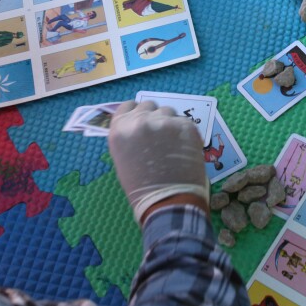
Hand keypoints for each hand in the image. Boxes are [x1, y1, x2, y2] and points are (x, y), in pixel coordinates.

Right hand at [108, 101, 208, 223]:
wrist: (167, 200)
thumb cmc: (142, 187)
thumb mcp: (124, 157)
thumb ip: (130, 136)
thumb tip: (142, 125)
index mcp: (120, 130)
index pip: (128, 106)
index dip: (137, 113)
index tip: (144, 120)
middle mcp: (140, 121)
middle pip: (149, 105)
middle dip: (154, 117)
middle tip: (160, 136)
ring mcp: (164, 122)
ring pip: (168, 112)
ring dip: (170, 124)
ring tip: (173, 145)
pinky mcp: (185, 126)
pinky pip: (184, 122)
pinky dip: (185, 133)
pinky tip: (184, 150)